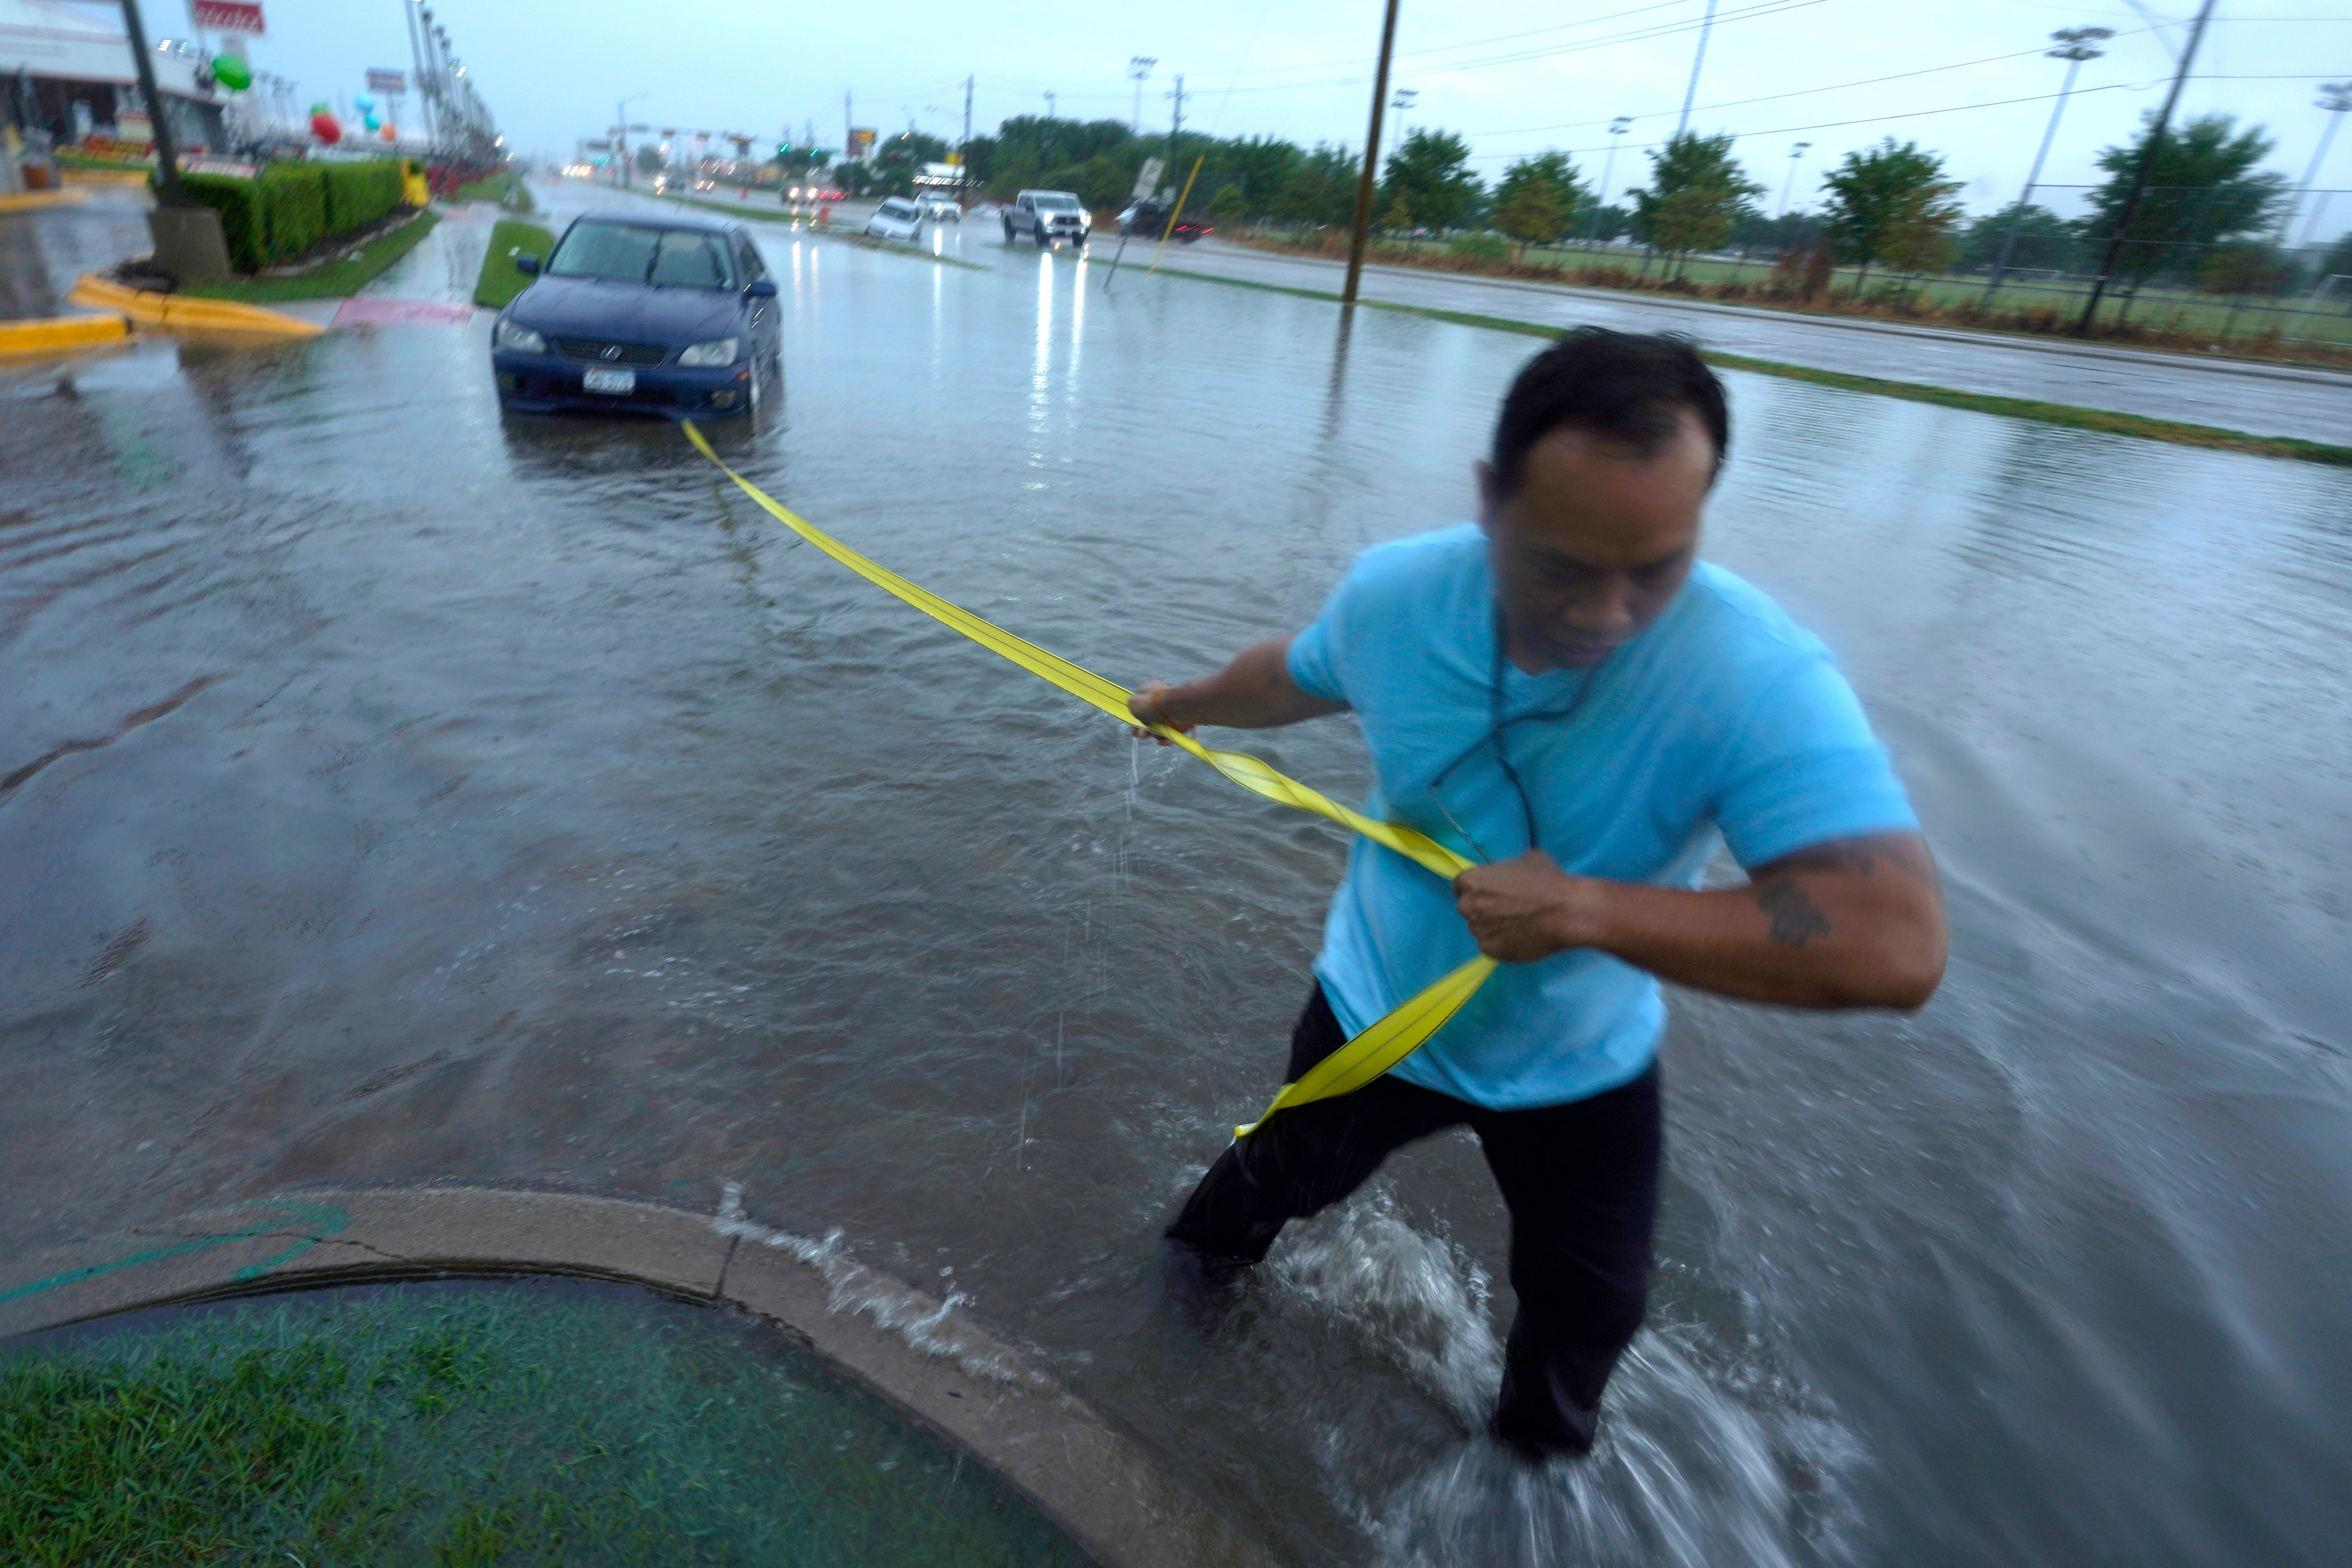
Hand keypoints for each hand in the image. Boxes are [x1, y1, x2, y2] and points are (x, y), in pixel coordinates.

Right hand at [1127, 680, 1195, 744]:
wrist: (1174, 708)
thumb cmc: (1151, 704)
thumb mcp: (1133, 703)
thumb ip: (1132, 707)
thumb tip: (1138, 712)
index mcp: (1151, 691)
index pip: (1141, 706)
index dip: (1135, 719)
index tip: (1133, 729)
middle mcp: (1160, 700)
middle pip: (1149, 719)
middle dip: (1143, 730)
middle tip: (1142, 735)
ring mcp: (1170, 711)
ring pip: (1159, 728)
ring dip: (1153, 735)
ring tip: (1153, 736)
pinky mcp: (1178, 722)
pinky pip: (1169, 732)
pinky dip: (1165, 738)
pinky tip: (1162, 740)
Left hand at [1453, 850, 1606, 961]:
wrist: (1566, 911)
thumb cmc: (1547, 881)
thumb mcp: (1528, 859)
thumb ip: (1509, 866)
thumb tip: (1512, 870)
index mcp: (1471, 880)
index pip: (1460, 886)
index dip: (1475, 889)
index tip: (1488, 893)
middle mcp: (1468, 905)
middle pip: (1469, 908)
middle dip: (1483, 908)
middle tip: (1508, 910)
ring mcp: (1477, 930)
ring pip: (1480, 928)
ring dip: (1493, 927)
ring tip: (1519, 924)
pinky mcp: (1490, 950)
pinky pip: (1491, 946)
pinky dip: (1502, 943)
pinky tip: (1521, 937)